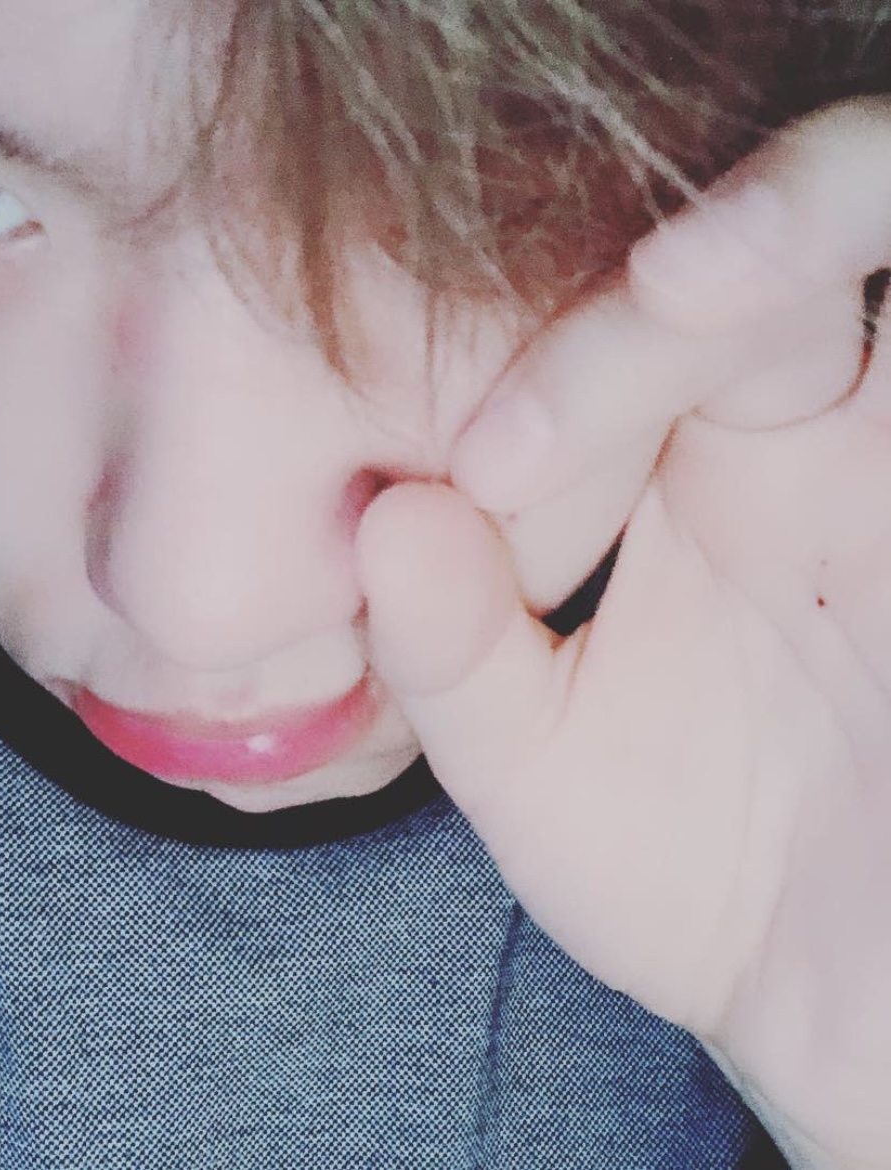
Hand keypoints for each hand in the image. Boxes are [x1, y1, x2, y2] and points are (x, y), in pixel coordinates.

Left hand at [357, 99, 890, 1168]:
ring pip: (869, 209)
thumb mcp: (553, 776)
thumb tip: (383, 516)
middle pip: (731, 259)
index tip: (472, 478)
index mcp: (678, 477)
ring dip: (790, 219)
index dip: (539, 368)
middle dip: (626, 322)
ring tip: (680, 284)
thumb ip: (453, 656)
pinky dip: (868, 246)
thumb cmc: (720, 880)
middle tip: (514, 451)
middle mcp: (810, 423)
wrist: (874, 995)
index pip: (601, 332)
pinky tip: (784, 330)